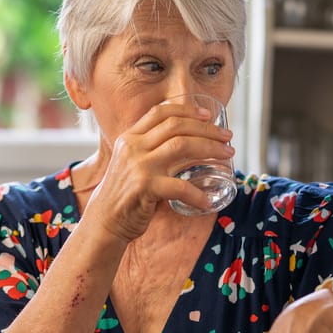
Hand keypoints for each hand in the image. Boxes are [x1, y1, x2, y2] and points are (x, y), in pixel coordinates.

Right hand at [84, 100, 234, 240]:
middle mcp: (133, 147)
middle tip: (228, 138)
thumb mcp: (133, 163)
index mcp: (130, 137)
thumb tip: (187, 142)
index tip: (209, 115)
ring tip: (228, 156)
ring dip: (210, 149)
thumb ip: (152, 150)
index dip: (188, 110)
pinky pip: (180, 186)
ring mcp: (139, 167)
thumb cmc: (125, 194)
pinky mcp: (145, 189)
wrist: (105, 222)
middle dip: (208, 129)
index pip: (161, 112)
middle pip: (177, 126)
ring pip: (182, 146)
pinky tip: (208, 201)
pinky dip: (198, 194)